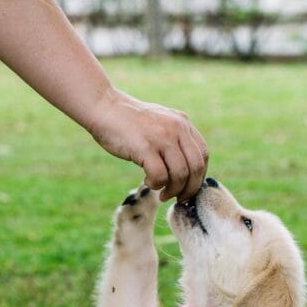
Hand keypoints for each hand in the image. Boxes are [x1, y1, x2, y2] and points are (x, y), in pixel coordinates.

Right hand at [86, 88, 208, 201]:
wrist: (104, 107)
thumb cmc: (129, 122)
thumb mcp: (160, 124)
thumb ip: (175, 139)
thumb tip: (187, 171)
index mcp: (183, 123)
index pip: (203, 155)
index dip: (198, 177)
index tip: (187, 188)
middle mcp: (176, 128)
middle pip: (195, 167)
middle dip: (189, 189)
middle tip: (178, 198)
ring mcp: (162, 137)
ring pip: (180, 174)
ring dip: (172, 190)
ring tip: (162, 192)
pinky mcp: (145, 147)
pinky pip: (160, 176)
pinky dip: (156, 185)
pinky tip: (147, 181)